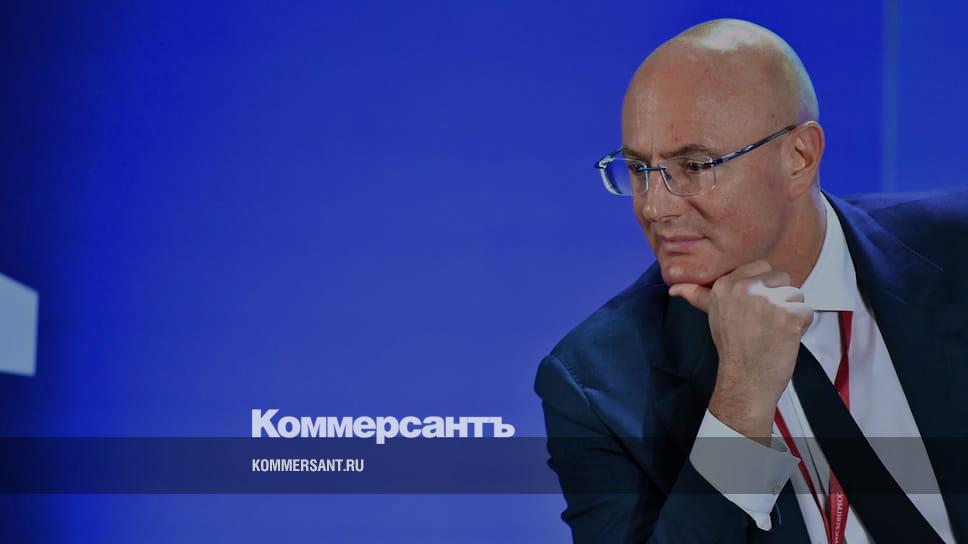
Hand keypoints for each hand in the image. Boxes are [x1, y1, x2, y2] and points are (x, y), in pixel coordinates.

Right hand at [669, 260, 813, 444]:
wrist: (745, 378)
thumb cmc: (731, 346)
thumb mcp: (712, 314)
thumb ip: (697, 295)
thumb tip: (674, 288)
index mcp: (726, 284)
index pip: (761, 267)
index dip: (764, 288)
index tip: (755, 309)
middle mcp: (745, 288)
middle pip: (781, 277)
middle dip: (779, 297)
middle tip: (765, 321)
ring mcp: (768, 301)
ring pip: (796, 293)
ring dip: (792, 312)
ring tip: (775, 330)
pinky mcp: (789, 315)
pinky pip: (807, 311)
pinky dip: (802, 326)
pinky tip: (786, 337)